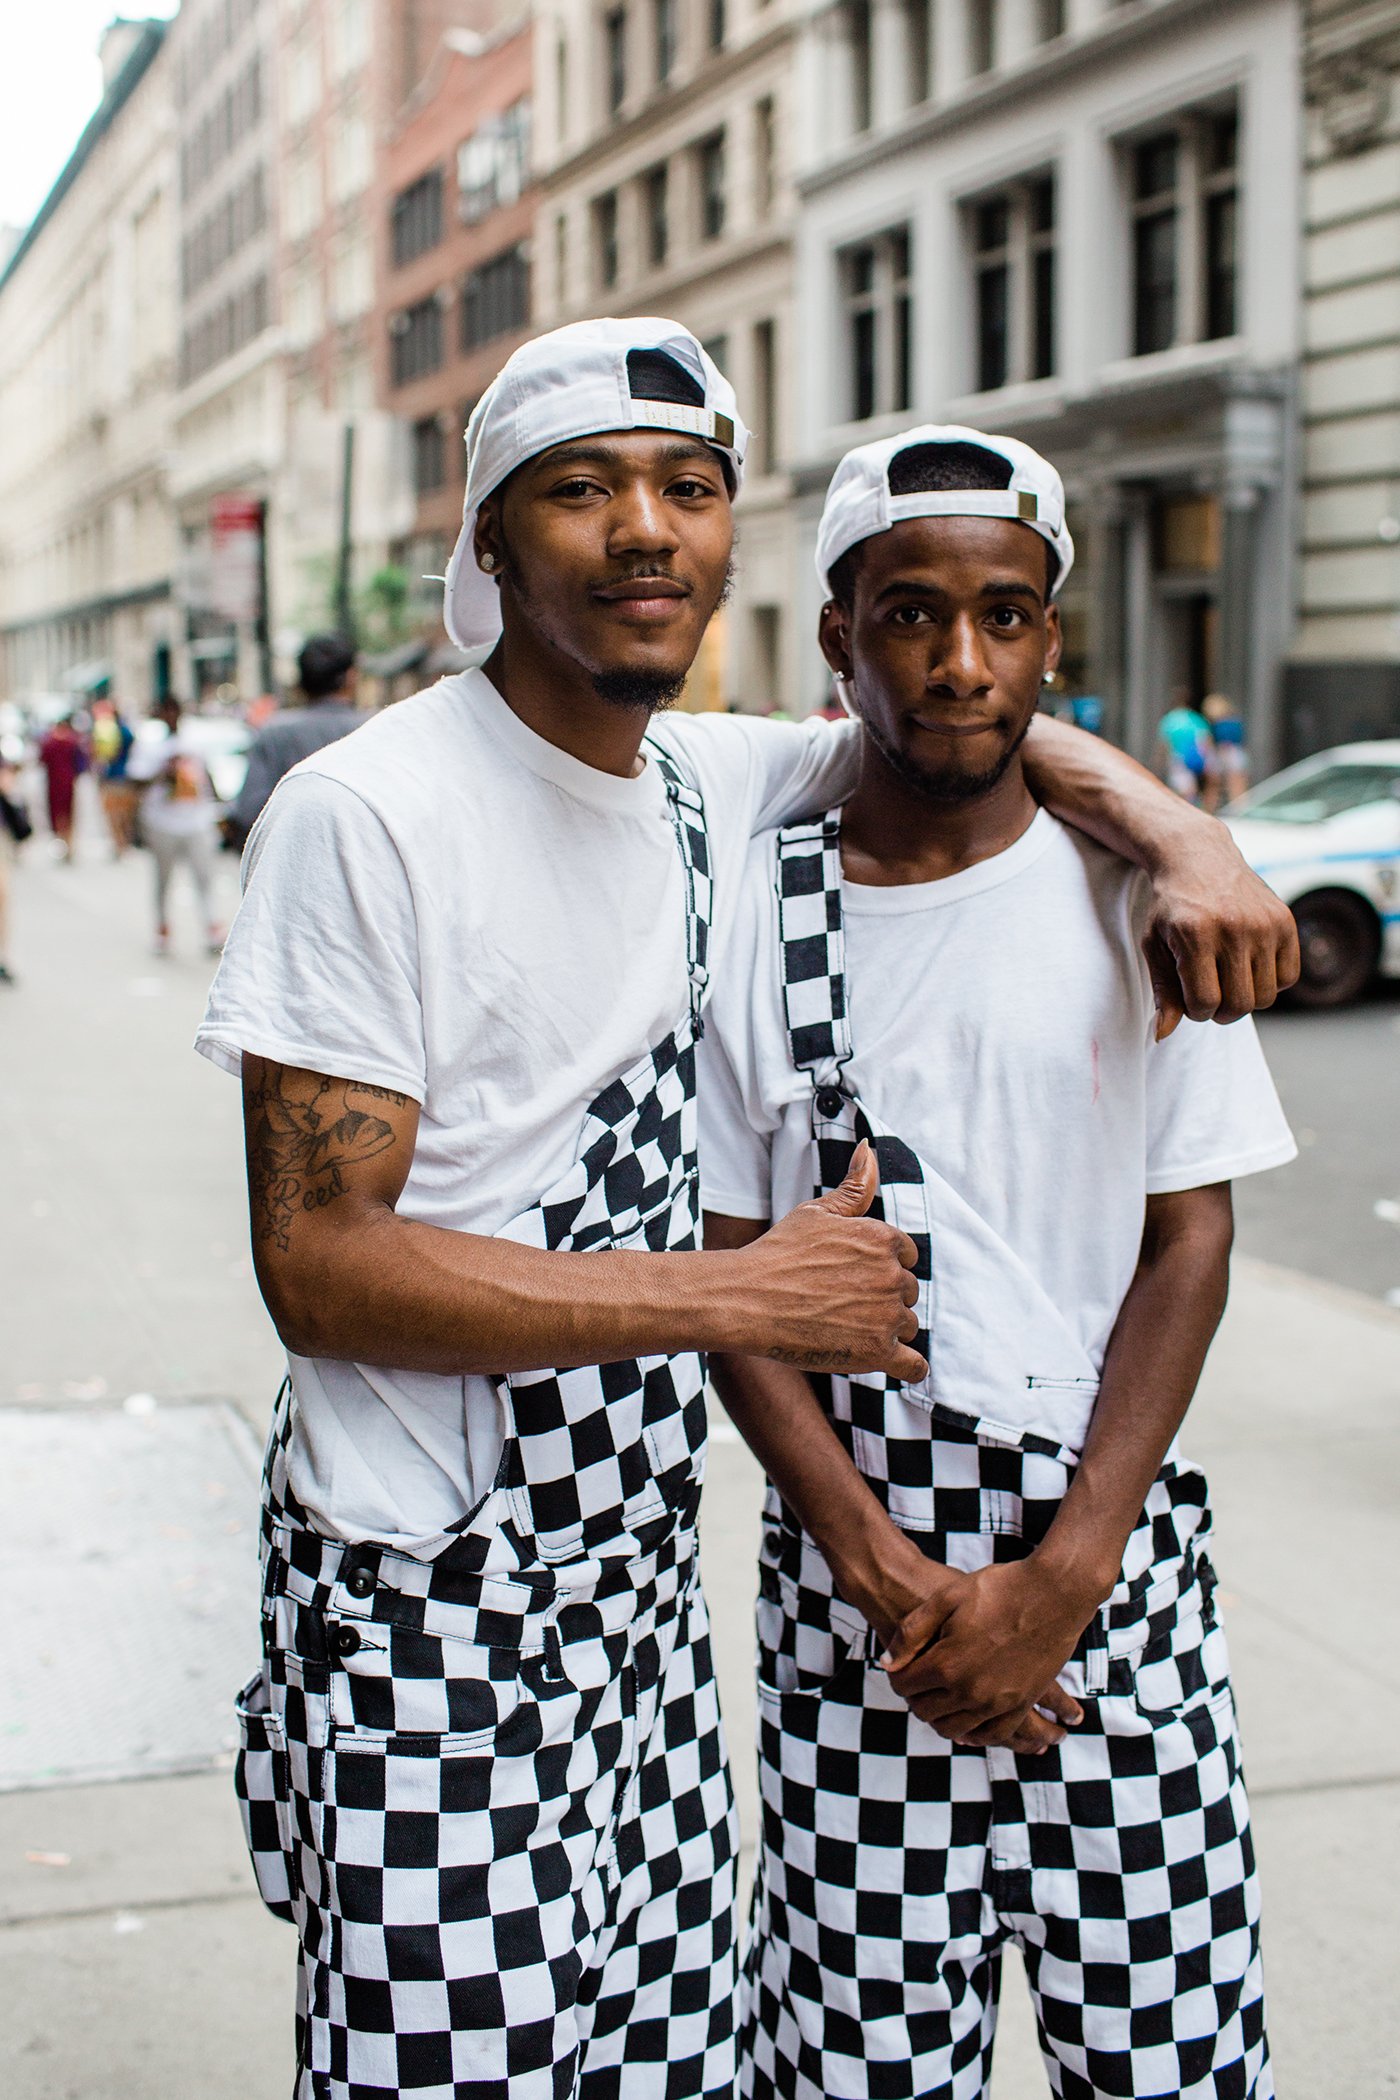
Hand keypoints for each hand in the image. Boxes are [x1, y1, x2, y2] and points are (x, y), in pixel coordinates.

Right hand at [735, 1141, 925, 1380]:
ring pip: (907, 1325)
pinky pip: (914, 1365)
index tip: (853, 1276)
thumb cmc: (777, 1254)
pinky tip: (897, 1362)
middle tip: (841, 1302)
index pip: (904, 1255)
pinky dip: (910, 1366)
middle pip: (907, 1292)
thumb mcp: (816, 1213)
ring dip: (887, 1330)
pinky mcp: (877, 1353)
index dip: (881, 1266)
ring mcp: (886, 1316)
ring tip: (846, 1328)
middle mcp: (891, 1276)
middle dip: (882, 1298)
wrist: (746, 1300)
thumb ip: (854, 1186)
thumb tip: (868, 1149)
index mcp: (882, 1239)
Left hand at [881, 1559, 1092, 1751]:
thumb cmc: (999, 1588)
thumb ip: (912, 1633)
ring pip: (955, 1729)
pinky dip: (976, 1733)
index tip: (901, 1668)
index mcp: (947, 1664)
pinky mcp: (1022, 1704)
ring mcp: (998, 1702)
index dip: (897, 1676)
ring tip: (939, 1700)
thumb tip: (887, 1664)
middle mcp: (969, 1691)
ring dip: (941, 1717)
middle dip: (915, 1698)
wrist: (1054, 1592)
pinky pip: (993, 1734)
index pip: (904, 1685)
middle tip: (918, 1684)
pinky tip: (969, 1722)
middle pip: (926, 1711)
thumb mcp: (946, 1598)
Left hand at [1142, 810, 1299, 1035]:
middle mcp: (1234, 929)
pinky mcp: (1286, 922)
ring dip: (1246, 999)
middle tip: (1211, 994)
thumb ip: (1163, 991)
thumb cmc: (1172, 908)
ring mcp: (1265, 925)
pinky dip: (1270, 982)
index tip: (1189, 996)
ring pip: (1266, 997)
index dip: (1195, 1011)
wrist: (1198, 858)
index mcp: (1195, 936)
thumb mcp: (1155, 946)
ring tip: (1229, 979)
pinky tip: (1250, 966)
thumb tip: (1162, 1036)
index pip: (1204, 1004)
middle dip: (1221, 1012)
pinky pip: (1288, 978)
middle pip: (1239, 1006)